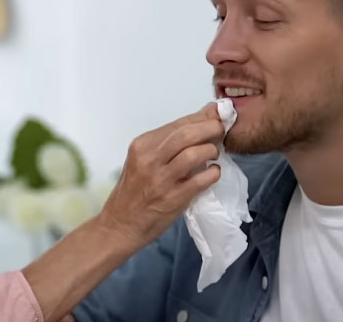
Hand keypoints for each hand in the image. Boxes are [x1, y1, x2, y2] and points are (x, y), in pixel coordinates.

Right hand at [98, 103, 222, 245]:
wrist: (120, 224)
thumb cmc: (133, 191)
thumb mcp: (142, 160)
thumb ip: (168, 143)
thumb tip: (201, 119)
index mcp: (142, 145)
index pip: (177, 124)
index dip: (202, 118)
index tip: (217, 118)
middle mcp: (149, 159)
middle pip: (187, 134)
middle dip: (211, 129)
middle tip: (222, 133)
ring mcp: (161, 179)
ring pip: (194, 154)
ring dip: (211, 151)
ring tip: (214, 155)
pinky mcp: (173, 199)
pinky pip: (200, 180)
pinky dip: (213, 173)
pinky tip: (213, 173)